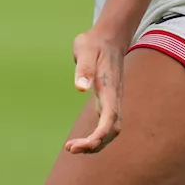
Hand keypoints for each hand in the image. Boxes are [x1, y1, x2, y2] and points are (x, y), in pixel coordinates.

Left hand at [64, 26, 126, 153]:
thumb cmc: (95, 43)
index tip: (79, 145)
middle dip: (95, 145)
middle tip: (70, 148)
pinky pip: (106, 125)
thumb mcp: (86, 49)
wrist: (109, 36)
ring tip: (72, 147)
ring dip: (95, 143)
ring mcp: (112, 100)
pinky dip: (96, 136)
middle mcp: (114, 98)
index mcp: (109, 89)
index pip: (109, 120)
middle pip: (112, 131)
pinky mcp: (107, 100)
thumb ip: (84, 68)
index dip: (97, 137)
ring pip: (111, 130)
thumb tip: (80, 88)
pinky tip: (81, 139)